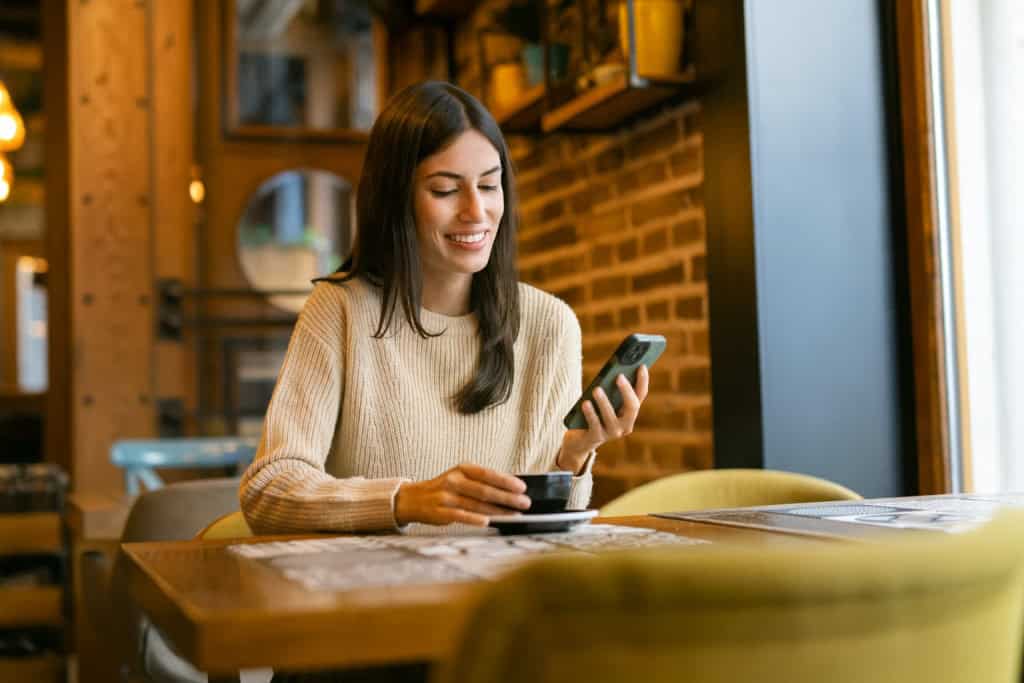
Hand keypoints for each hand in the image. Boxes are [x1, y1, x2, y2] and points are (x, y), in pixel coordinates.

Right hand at [394, 463, 530, 526]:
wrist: (413, 499)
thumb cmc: (444, 489)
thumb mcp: (460, 478)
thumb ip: (481, 482)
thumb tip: (510, 490)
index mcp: (462, 469)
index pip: (488, 474)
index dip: (506, 481)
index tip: (522, 487)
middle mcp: (454, 480)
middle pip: (485, 490)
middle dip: (508, 498)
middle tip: (525, 503)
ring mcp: (445, 496)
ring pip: (476, 505)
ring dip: (498, 511)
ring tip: (514, 516)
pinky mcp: (439, 512)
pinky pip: (460, 515)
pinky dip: (474, 519)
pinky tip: (487, 522)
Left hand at [558, 365, 649, 472]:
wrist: (580, 439)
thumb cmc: (594, 413)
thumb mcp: (603, 400)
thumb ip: (609, 388)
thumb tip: (612, 370)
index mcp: (630, 413)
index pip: (641, 395)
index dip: (643, 381)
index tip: (641, 366)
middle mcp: (625, 424)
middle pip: (632, 407)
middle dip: (626, 390)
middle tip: (619, 376)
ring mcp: (612, 433)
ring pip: (611, 416)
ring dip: (604, 401)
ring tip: (596, 389)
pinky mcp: (596, 437)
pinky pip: (594, 424)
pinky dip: (590, 413)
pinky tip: (585, 403)